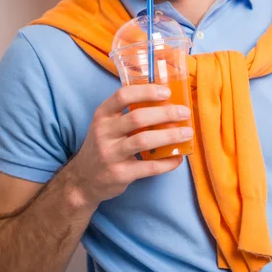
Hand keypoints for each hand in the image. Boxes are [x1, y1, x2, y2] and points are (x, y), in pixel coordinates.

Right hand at [69, 84, 192, 206]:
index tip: (167, 92)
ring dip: (170, 136)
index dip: (146, 92)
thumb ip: (127, 114)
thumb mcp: (106, 126)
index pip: (122, 96)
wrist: (84, 180)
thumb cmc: (103, 146)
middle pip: (137, 117)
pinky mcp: (119, 174)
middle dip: (165, 113)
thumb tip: (165, 103)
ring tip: (187, 133)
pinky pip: (149, 167)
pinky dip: (167, 162)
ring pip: (144, 140)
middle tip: (185, 112)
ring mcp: (110, 154)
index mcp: (102, 115)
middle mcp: (103, 132)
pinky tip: (178, 158)